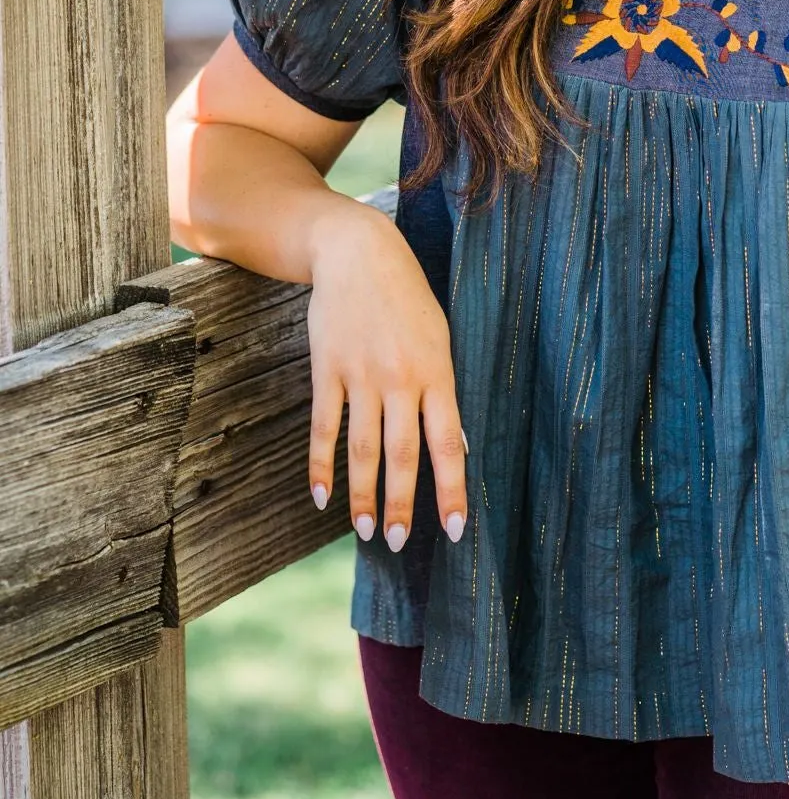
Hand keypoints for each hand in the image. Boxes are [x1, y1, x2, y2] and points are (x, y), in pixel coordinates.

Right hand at [305, 203, 466, 552]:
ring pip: (362, 448)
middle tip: (398, 543)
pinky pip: (325, 426)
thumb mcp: (440, 340)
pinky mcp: (328, 370)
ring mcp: (361, 375)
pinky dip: (321, 465)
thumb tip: (457, 447)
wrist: (360, 255)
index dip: (452, 489)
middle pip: (402, 454)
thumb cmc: (409, 301)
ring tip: (367, 531)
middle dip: (402, 504)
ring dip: (363, 494)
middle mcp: (401, 379)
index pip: (448, 443)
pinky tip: (322, 496)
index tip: (455, 530)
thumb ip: (445, 393)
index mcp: (437, 373)